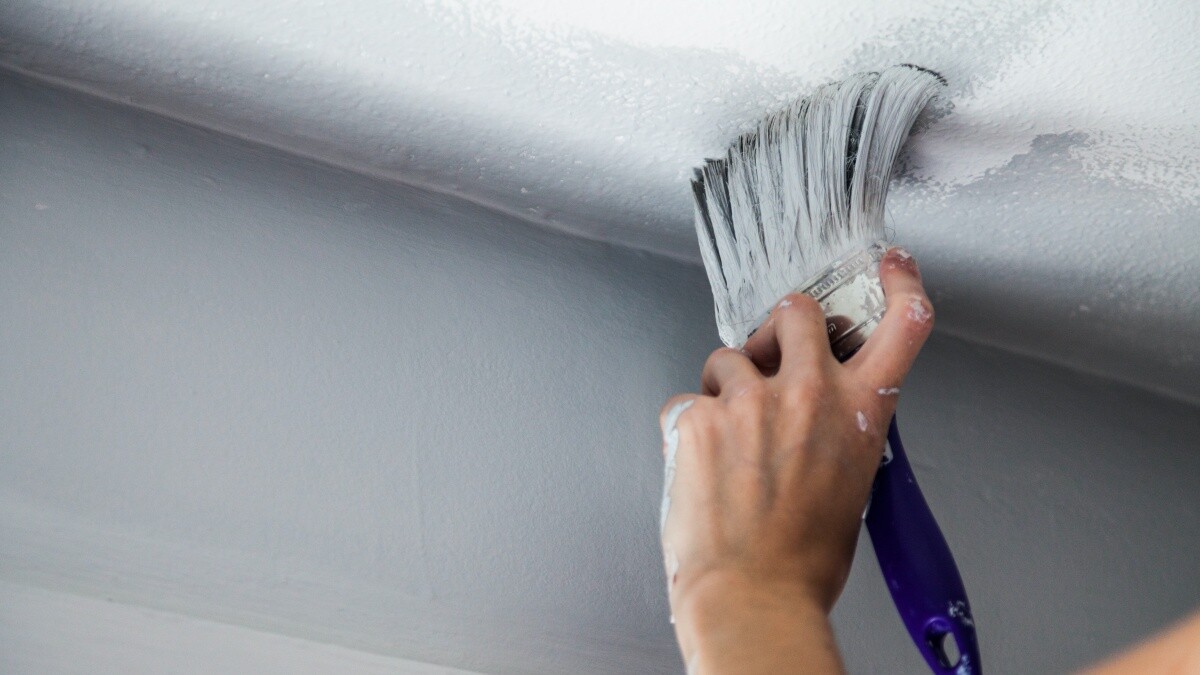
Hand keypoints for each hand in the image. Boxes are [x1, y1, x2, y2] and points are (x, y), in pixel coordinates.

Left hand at [658, 247, 932, 672]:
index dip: (900, 284)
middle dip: (777, 326)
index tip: (891, 264)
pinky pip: (686, 399)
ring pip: (728, 357)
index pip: (903, 326)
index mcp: (859, 412)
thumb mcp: (850, 483)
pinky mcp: (698, 414)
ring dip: (726, 387)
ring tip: (728, 443)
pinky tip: (699, 465)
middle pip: (793, 310)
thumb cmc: (804, 558)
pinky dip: (689, 426)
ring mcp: (749, 399)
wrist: (752, 595)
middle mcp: (809, 393)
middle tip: (768, 356)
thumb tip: (816, 411)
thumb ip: (838, 428)